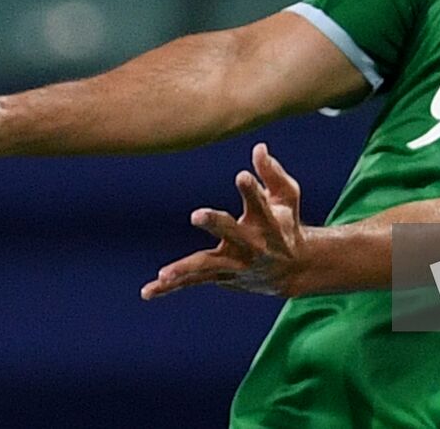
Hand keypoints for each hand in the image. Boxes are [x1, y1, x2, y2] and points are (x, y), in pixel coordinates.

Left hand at [141, 143, 307, 299]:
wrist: (292, 270)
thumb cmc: (284, 224)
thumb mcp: (287, 196)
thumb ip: (272, 172)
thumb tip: (259, 147)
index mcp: (268, 222)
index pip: (259, 203)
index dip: (251, 190)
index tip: (241, 176)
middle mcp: (251, 245)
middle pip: (232, 233)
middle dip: (215, 224)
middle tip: (196, 214)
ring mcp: (234, 264)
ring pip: (207, 266)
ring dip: (185, 269)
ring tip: (164, 273)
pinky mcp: (221, 276)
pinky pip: (193, 281)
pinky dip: (170, 287)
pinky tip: (147, 292)